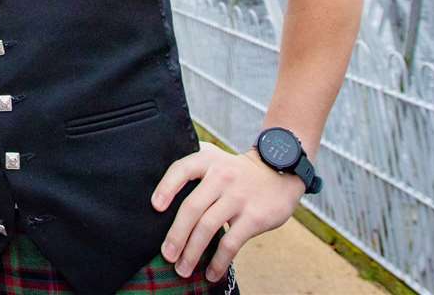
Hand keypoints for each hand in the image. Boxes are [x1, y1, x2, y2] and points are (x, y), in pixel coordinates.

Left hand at [150, 144, 302, 281]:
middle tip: (167, 255)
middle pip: (192, 207)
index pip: (181, 170)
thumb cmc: (237, 172)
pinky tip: (211, 273)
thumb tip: (161, 203)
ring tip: (182, 269)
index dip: (166, 187)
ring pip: (208, 228)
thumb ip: (194, 172)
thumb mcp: (215, 159)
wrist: (279, 172)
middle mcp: (221, 176)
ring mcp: (238, 197)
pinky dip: (218, 262)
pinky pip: (231, 243)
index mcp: (208, 160)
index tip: (155, 207)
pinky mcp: (254, 217)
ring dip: (192, 252)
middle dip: (176, 235)